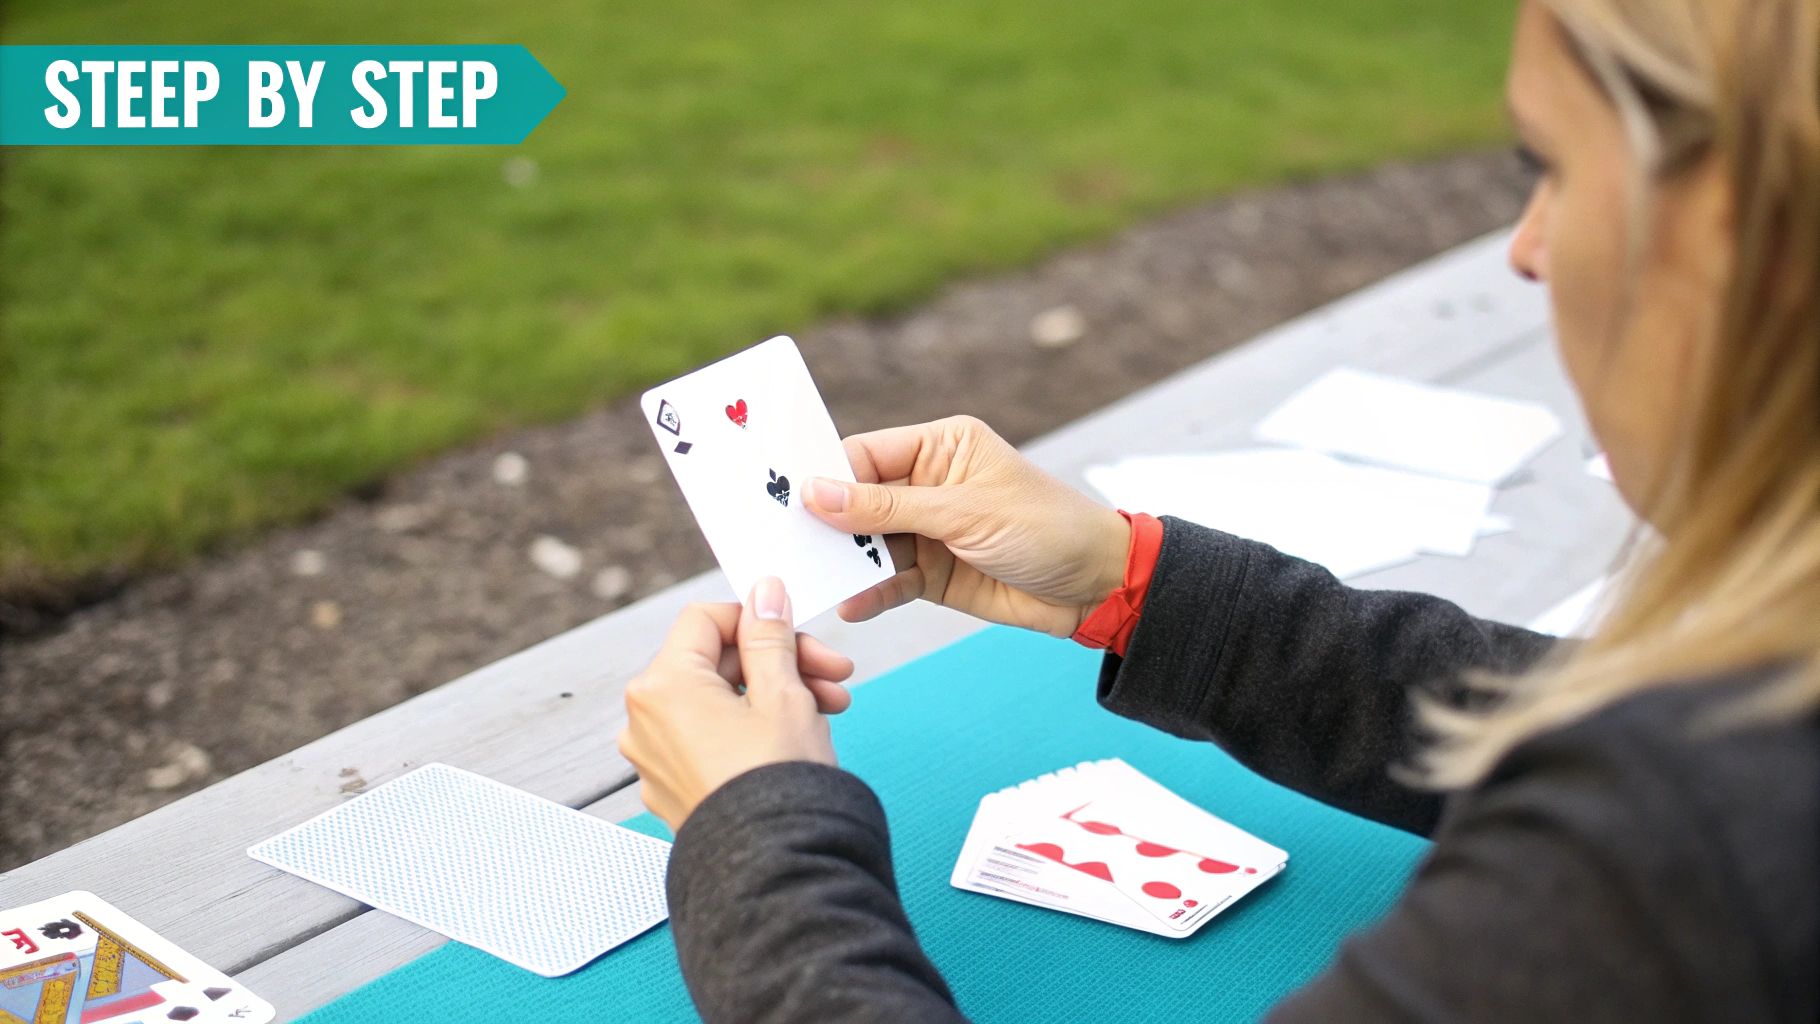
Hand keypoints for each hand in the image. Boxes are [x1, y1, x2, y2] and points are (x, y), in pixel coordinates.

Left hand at [618, 578, 844, 830]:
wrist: (775, 869)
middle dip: (780, 662)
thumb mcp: (783, 693)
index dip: (759, 619)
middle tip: (835, 676)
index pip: (706, 619)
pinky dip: (748, 731)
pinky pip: (709, 740)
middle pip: (716, 663)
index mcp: (663, 686)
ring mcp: (654, 760)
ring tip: (830, 710)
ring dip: (773, 696)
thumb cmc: (776, 781)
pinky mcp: (672, 790)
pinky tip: (796, 740)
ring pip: (717, 703)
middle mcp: (645, 720)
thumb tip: (763, 592)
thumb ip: (769, 637)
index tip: (800, 631)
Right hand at [804, 415, 1131, 637]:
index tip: (786, 494)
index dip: (827, 474)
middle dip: (827, 521)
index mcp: (941, 446)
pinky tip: (850, 604)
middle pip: (859, 500)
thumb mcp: (965, 513)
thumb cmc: (1045, 527)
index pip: (866, 453)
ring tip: (809, 576)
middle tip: (784, 538)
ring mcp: (928, 532)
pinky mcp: (932, 575)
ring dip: (844, 561)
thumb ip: (889, 508)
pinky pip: (889, 582)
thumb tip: (818, 493)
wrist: (1096, 588)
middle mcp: (928, 484)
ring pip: (868, 545)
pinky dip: (870, 593)